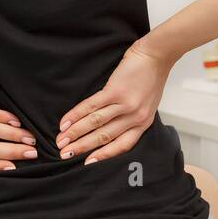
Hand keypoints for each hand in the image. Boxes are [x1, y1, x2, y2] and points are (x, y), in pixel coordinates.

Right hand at [56, 38, 172, 163]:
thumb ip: (131, 117)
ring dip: (75, 133)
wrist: (156, 55)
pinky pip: (91, 106)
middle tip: (65, 154)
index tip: (86, 164)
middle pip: (104, 137)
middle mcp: (135, 117)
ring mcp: (126, 104)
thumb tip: (106, 128)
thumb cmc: (150, 77)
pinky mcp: (116, 90)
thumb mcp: (147, 103)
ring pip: (95, 123)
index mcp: (143, 123)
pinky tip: (65, 122)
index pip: (122, 145)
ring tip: (61, 140)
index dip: (103, 156)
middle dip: (82, 147)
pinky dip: (76, 115)